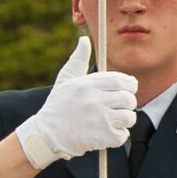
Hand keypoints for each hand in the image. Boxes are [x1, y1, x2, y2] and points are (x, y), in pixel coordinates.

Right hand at [14, 37, 137, 170]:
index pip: (120, 81)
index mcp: (87, 85)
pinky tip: (108, 133)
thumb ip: (77, 59)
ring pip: (129, 117)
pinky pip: (123, 135)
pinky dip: (119, 135)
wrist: (46, 135)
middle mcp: (94, 100)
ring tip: (115, 120)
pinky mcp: (102, 137)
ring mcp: (99, 119)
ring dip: (125, 120)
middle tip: (122, 106)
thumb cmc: (57, 106)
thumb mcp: (65, 80)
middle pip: (128, 98)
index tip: (130, 88)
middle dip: (128, 103)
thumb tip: (84, 40)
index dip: (129, 84)